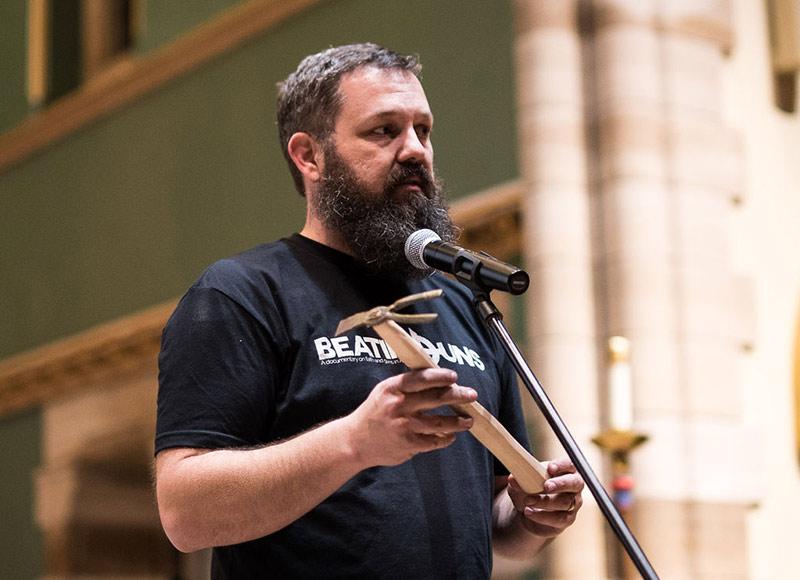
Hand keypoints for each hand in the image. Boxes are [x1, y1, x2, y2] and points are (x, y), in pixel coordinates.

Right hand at [346, 368, 476, 467]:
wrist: (355, 441)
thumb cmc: (375, 412)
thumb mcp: (384, 391)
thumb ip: (407, 385)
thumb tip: (437, 378)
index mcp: (392, 388)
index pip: (420, 378)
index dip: (439, 376)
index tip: (454, 376)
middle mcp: (398, 406)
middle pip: (435, 398)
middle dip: (457, 396)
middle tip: (472, 395)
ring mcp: (403, 426)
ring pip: (439, 423)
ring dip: (457, 422)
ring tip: (469, 420)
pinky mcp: (408, 445)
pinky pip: (433, 441)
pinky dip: (445, 438)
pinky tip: (451, 436)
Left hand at [506, 458, 583, 537]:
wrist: (529, 509)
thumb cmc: (530, 488)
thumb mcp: (522, 481)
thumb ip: (519, 479)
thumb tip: (512, 479)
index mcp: (565, 470)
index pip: (569, 464)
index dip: (562, 465)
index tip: (550, 468)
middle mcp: (573, 486)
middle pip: (575, 483)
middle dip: (560, 484)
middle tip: (546, 486)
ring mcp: (573, 503)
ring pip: (564, 502)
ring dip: (545, 501)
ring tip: (528, 500)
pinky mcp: (567, 519)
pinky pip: (559, 519)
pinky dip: (542, 516)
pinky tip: (529, 512)